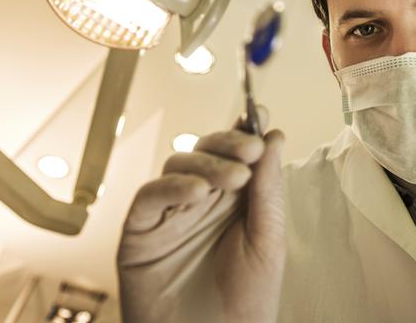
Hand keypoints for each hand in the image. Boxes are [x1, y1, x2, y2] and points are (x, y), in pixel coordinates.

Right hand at [117, 108, 285, 322]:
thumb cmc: (246, 300)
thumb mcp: (267, 239)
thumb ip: (267, 188)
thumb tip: (274, 136)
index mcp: (233, 200)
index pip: (234, 154)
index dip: (243, 131)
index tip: (257, 115)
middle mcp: (201, 201)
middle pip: (205, 152)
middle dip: (228, 145)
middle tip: (250, 150)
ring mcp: (170, 215)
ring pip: (177, 166)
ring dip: (206, 165)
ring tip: (234, 179)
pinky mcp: (140, 232)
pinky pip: (149, 197)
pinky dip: (172, 187)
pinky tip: (198, 193)